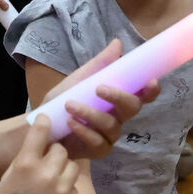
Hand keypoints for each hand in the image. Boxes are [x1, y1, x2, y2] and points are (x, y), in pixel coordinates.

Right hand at [0, 115, 79, 193]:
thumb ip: (26, 160)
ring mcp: (62, 190)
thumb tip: (41, 146)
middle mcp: (47, 174)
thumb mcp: (9, 178)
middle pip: (61, 150)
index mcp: (26, 164)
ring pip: (71, 168)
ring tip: (51, 184)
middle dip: (55, 155)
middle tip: (47, 164)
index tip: (46, 118)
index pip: (40, 132)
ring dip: (63, 171)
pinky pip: (73, 189)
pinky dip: (66, 191)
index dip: (44, 123)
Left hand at [45, 39, 160, 159]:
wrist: (42, 125)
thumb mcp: (78, 80)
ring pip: (111, 124)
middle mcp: (119, 117)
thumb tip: (117, 43)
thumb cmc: (62, 102)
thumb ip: (98, 65)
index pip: (142, 95)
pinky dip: (83, 130)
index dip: (151, 90)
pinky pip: (97, 141)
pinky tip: (70, 122)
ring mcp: (110, 135)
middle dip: (118, 97)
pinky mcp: (99, 150)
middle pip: (133, 108)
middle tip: (99, 88)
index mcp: (118, 99)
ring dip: (90, 113)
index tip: (150, 81)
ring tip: (69, 105)